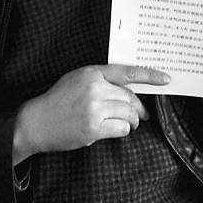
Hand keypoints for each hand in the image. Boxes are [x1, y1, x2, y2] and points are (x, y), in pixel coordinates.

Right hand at [12, 64, 169, 164]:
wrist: (36, 121)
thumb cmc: (58, 100)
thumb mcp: (77, 79)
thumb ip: (100, 80)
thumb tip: (128, 90)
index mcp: (92, 73)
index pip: (127, 72)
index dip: (149, 75)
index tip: (165, 79)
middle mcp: (95, 88)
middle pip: (130, 97)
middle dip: (138, 108)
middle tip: (139, 115)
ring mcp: (94, 108)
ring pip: (129, 114)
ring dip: (131, 121)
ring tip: (124, 123)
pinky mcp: (93, 128)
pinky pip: (121, 128)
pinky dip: (122, 130)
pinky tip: (113, 129)